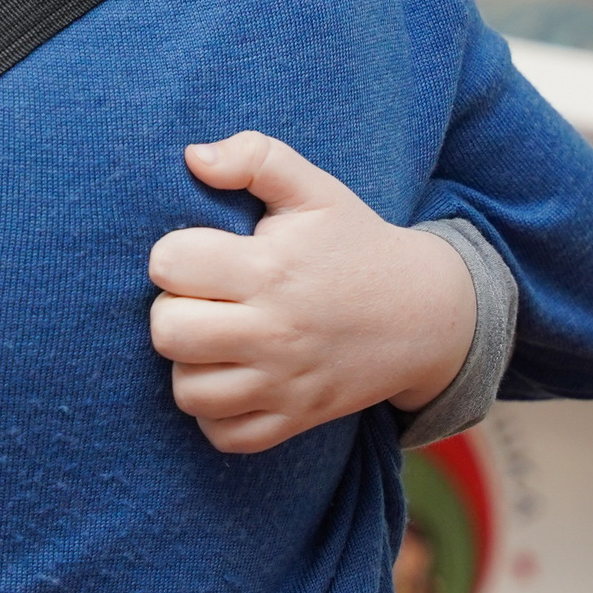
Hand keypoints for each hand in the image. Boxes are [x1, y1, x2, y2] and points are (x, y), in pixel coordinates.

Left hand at [147, 131, 473, 454]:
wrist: (425, 313)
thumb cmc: (353, 242)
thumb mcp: (313, 187)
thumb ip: (253, 156)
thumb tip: (193, 157)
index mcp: (270, 270)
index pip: (170, 264)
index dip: (174, 253)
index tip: (200, 252)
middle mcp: (274, 333)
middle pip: (168, 332)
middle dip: (171, 308)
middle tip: (202, 298)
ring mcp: (284, 385)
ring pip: (188, 392)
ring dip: (189, 363)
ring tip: (213, 338)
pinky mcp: (295, 420)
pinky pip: (225, 436)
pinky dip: (215, 414)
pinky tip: (229, 377)